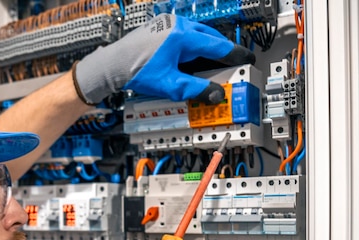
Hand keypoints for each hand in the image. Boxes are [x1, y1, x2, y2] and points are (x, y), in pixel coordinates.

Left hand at [73, 14, 254, 104]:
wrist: (111, 66)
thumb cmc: (135, 71)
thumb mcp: (170, 85)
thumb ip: (196, 90)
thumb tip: (216, 95)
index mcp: (183, 36)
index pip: (217, 46)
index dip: (235, 55)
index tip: (248, 60)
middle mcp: (177, 25)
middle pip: (209, 37)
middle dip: (222, 52)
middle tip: (233, 64)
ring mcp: (167, 25)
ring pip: (197, 36)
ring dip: (206, 49)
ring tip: (214, 64)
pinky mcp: (159, 29)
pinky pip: (184, 36)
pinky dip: (193, 48)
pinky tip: (192, 60)